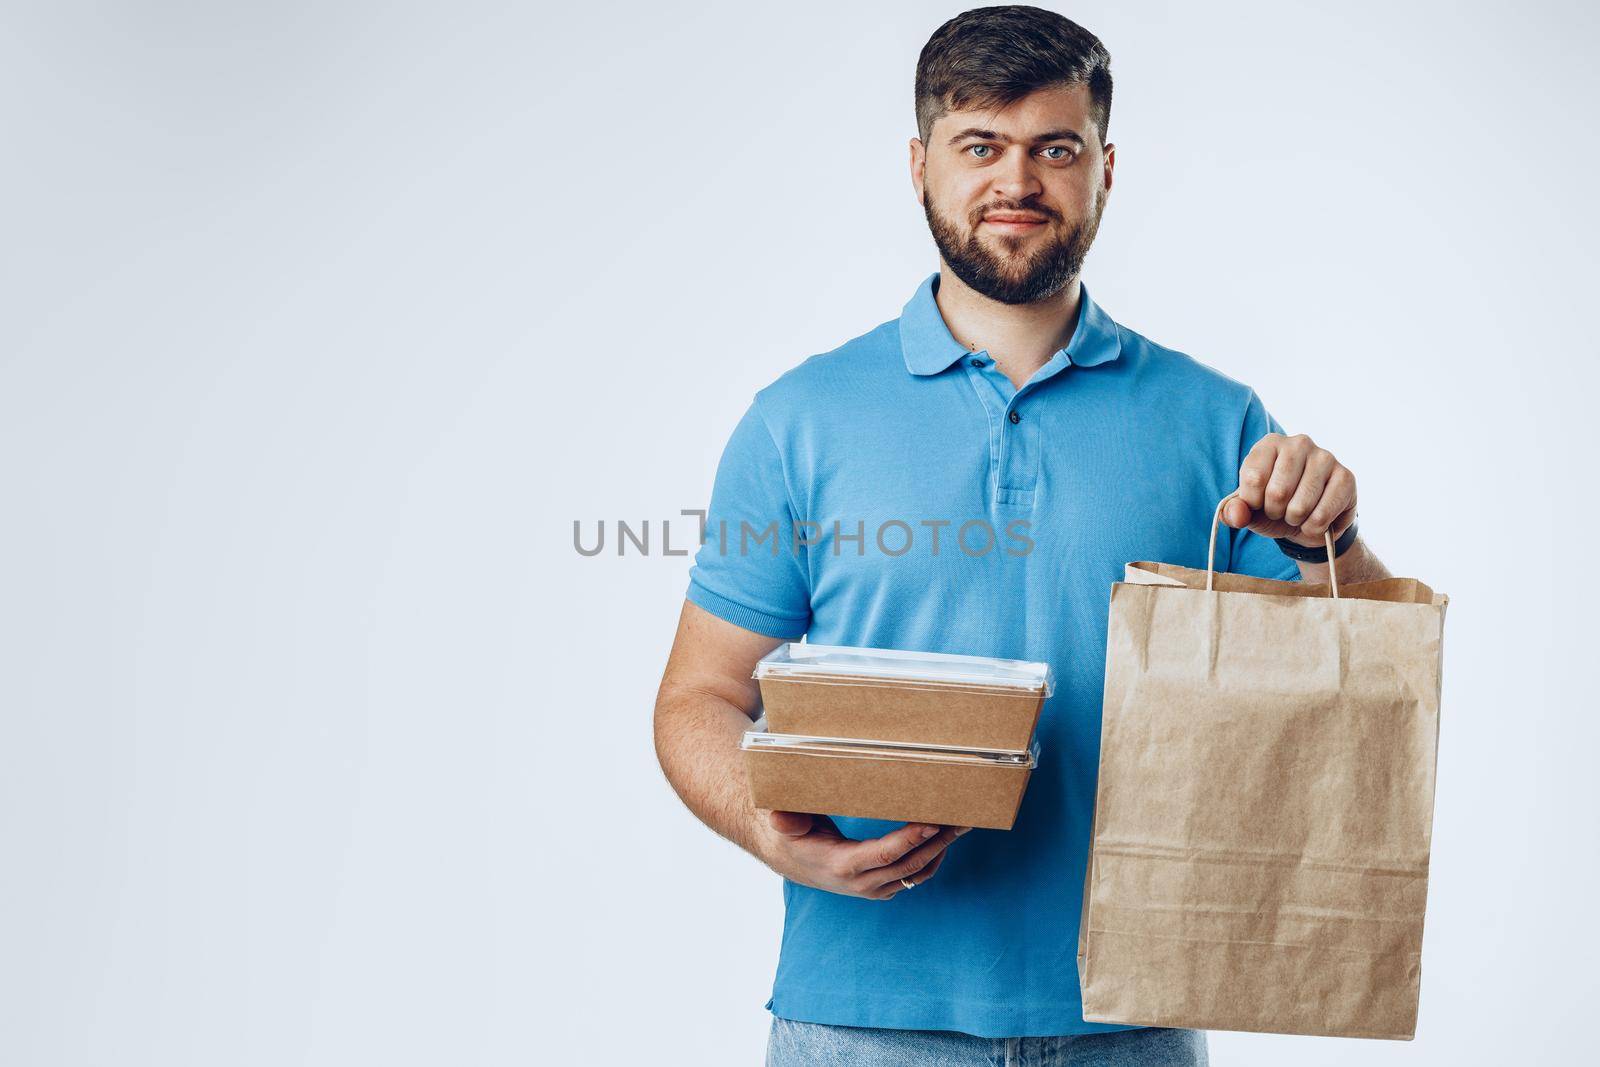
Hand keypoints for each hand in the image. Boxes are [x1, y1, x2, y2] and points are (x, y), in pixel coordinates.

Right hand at [755, 809, 969, 900]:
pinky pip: (916, 875)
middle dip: (938, 841)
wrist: (792, 860)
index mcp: (842, 866)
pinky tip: (946, 838)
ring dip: (942, 849)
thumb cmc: (793, 835)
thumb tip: (779, 818)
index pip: (885, 855)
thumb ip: (787, 820)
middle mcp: (863, 883)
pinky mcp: (883, 887)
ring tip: (962, 825)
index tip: (934, 821)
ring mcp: (875, 888)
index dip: (911, 839)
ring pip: (917, 871)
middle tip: (962, 818)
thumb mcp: (785, 824)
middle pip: (909, 864)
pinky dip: (934, 858)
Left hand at [1221, 432, 1355, 548]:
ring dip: (1295, 520)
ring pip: (1301, 506)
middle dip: (1274, 512)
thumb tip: (1235, 515)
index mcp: (1269, 444)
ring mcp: (1325, 457)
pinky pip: (1322, 515)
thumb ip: (1233, 511)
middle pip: (1278, 492)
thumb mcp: (1249, 510)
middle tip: (1280, 510)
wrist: (1308, 521)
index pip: (1253, 478)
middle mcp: (1298, 443)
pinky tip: (1315, 518)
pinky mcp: (1346, 477)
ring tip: (1297, 513)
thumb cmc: (1274, 507)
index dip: (1253, 502)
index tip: (1259, 503)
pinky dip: (1313, 527)